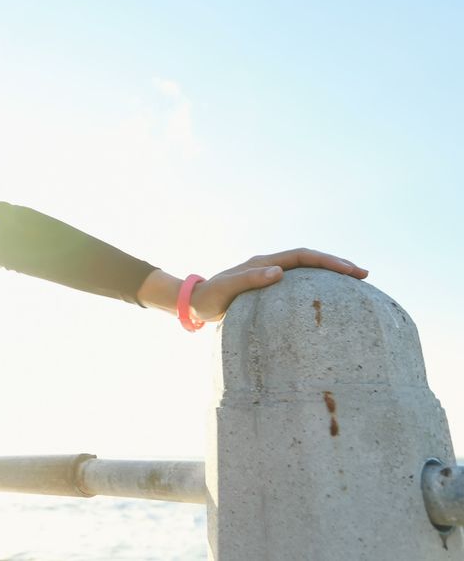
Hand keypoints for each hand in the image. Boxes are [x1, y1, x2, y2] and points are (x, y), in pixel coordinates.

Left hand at [190, 248, 367, 321]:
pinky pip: (299, 285)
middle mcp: (269, 266)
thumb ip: (249, 280)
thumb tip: (278, 273)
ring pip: (307, 271)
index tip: (351, 270)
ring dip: (330, 275)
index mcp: (263, 263)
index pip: (303, 256)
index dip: (328, 260)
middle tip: (364, 274)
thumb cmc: (209, 299)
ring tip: (355, 285)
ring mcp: (269, 276)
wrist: (194, 304)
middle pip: (310, 260)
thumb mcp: (227, 290)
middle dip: (337, 264)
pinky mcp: (268, 289)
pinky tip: (329, 301)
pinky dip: (316, 288)